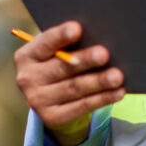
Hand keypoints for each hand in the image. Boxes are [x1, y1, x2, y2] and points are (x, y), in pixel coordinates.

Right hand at [14, 21, 124, 145]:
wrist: (52, 98)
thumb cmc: (61, 62)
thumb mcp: (58, 51)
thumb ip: (71, 43)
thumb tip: (101, 34)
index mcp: (27, 55)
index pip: (45, 43)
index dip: (60, 36)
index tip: (77, 28)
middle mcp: (28, 78)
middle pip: (62, 67)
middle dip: (85, 60)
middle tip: (104, 54)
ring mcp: (38, 100)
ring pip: (75, 88)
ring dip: (99, 81)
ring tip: (117, 76)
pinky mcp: (53, 117)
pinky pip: (82, 106)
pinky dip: (103, 98)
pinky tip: (118, 92)